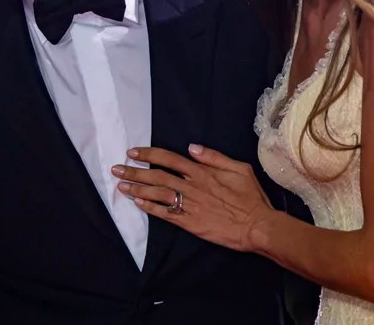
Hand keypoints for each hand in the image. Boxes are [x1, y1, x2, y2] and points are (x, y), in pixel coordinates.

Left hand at [111, 143, 274, 252]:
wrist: (256, 226)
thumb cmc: (250, 198)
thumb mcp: (239, 168)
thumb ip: (214, 157)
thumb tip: (191, 147)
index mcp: (202, 172)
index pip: (169, 159)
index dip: (149, 154)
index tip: (133, 152)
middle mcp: (191, 186)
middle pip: (157, 176)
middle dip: (134, 172)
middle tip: (116, 169)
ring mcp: (189, 205)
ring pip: (157, 194)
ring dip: (137, 189)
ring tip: (121, 185)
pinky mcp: (189, 223)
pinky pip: (165, 213)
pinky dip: (150, 208)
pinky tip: (138, 204)